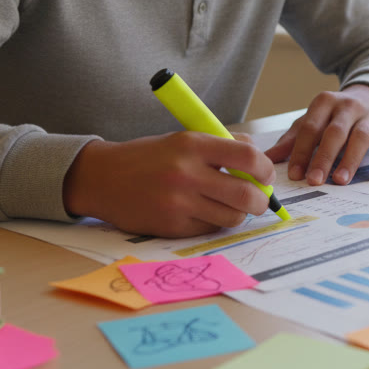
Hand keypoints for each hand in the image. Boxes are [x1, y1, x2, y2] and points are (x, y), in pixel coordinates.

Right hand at [62, 131, 274, 237]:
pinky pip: (210, 229)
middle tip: (259, 200)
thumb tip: (259, 161)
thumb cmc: (150, 157)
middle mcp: (187, 173)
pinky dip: (215, 223)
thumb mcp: (183, 139)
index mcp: (194, 144)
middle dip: (261, 201)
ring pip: (231, 216)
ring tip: (231, 206)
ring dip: (239, 214)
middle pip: (246, 194)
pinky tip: (204, 213)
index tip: (266, 175)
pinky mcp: (171, 226)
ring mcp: (178, 202)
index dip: (265, 169)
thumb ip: (221, 146)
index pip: (248, 157)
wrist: (102, 178)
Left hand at [264, 85, 368, 185]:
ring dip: (350, 160)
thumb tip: (268, 159)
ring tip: (340, 181)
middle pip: (335, 133)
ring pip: (360, 138)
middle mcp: (347, 106)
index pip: (310, 128)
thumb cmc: (335, 115)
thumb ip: (292, 139)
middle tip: (314, 181)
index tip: (295, 175)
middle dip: (324, 157)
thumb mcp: (313, 120)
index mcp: (324, 102)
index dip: (301, 151)